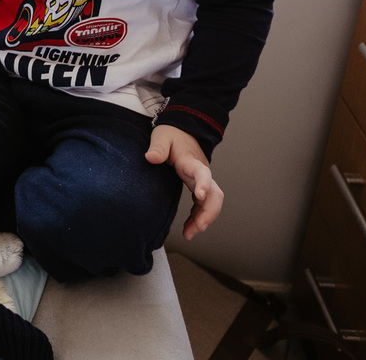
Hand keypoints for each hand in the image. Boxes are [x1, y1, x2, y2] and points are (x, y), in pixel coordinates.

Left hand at [145, 125, 222, 239]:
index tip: (200, 195)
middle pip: (215, 194)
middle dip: (209, 212)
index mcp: (191, 161)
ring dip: (204, 219)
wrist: (182, 130)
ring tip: (190, 234)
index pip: (202, 173)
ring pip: (211, 203)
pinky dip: (198, 217)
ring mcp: (201, 180)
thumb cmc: (172, 134)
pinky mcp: (197, 186)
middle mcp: (200, 173)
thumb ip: (157, 147)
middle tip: (197, 228)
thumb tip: (151, 157)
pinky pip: (203, 205)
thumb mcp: (162, 136)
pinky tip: (189, 228)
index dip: (204, 184)